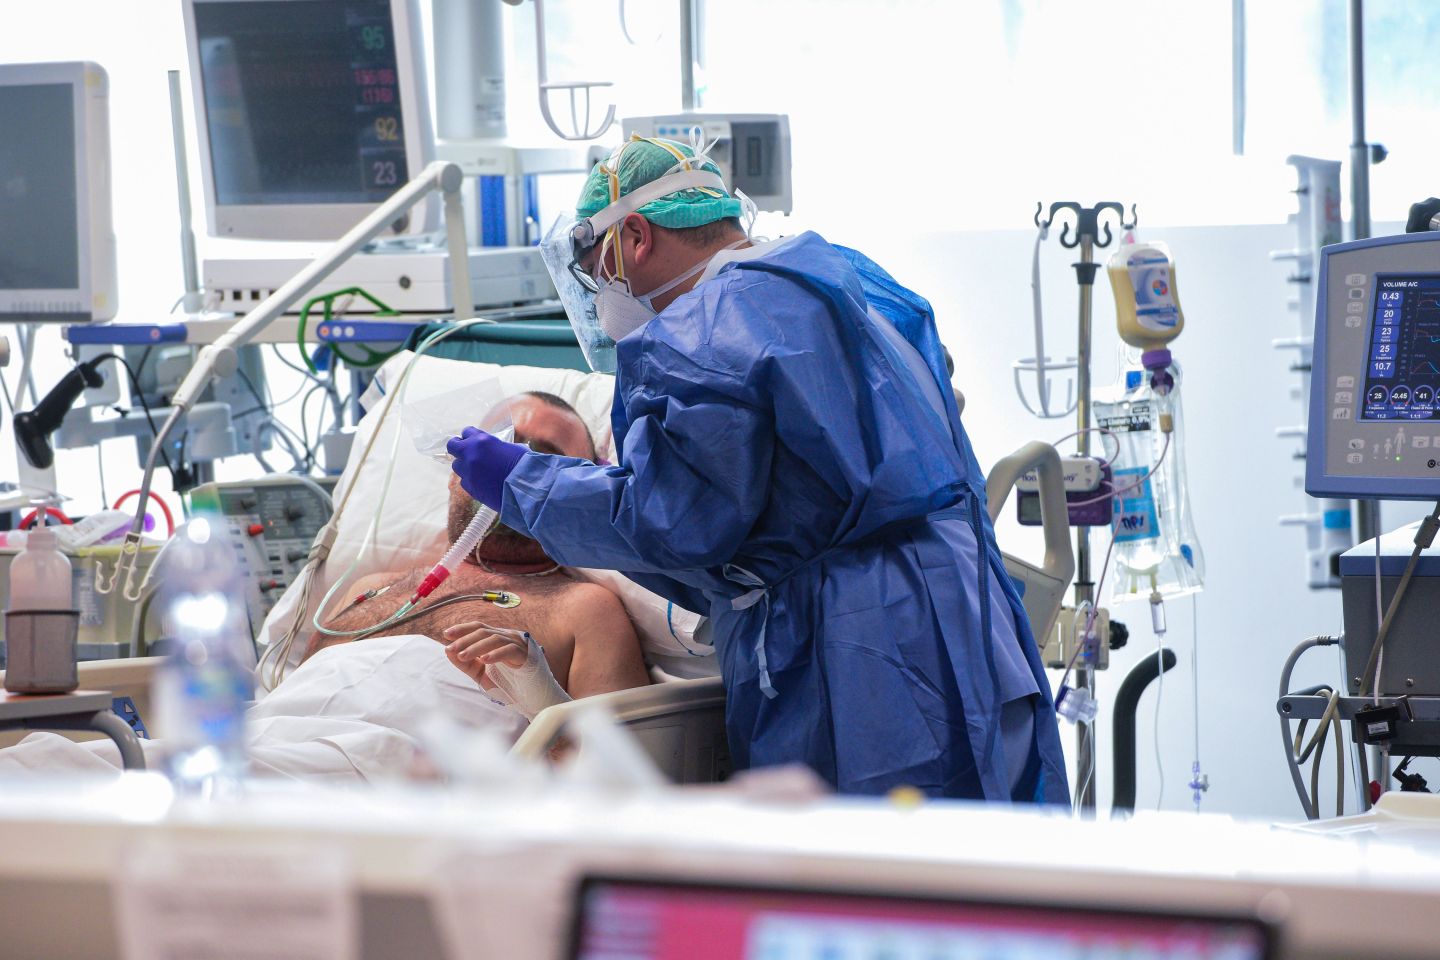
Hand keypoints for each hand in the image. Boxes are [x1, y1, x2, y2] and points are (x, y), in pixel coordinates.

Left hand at [442, 621, 570, 718]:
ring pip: (494, 639)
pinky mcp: (526, 655)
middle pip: (484, 631)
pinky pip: (509, 650)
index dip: (462, 628)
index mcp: (497, 638)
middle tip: (451, 648)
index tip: (446, 634)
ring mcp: (517, 644)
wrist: (530, 695)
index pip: (479, 627)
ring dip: (476, 647)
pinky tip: (484, 660)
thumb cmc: (506, 681)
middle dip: (465, 639)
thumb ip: (465, 663)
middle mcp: (507, 637)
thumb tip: (448, 650)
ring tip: (463, 656)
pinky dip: (496, 654)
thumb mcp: (480, 673)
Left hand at [446, 426, 526, 508]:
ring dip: (465, 466)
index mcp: (482, 440)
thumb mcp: (512, 448)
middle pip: (452, 446)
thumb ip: (497, 446)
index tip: (473, 441)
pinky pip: (464, 481)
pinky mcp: (470, 488)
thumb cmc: (524, 466)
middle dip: (458, 448)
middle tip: (465, 452)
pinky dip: (471, 481)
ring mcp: (468, 472)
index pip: (466, 432)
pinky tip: (483, 482)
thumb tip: (495, 449)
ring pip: (456, 466)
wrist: (526, 489)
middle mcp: (471, 454)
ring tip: (478, 470)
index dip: (470, 437)